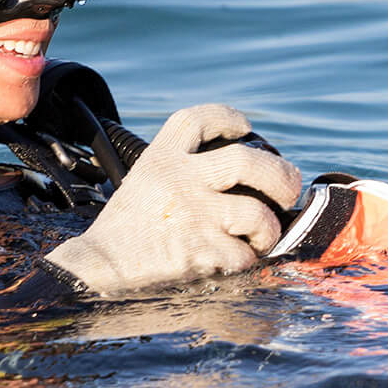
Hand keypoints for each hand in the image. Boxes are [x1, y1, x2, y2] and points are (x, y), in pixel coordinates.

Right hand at [45, 104, 301, 296]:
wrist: (98, 269)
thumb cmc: (124, 231)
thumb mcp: (143, 183)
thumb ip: (179, 172)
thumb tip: (235, 177)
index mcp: (161, 158)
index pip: (198, 119)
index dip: (228, 117)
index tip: (246, 127)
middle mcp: (179, 179)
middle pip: (247, 161)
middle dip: (280, 175)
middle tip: (288, 189)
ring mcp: (192, 214)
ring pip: (256, 212)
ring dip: (269, 229)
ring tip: (264, 237)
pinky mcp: (200, 251)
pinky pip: (244, 254)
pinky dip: (247, 260)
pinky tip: (236, 262)